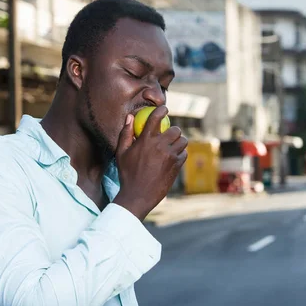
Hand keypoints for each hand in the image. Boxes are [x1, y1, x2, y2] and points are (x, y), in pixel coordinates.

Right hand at [113, 106, 187, 220]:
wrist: (138, 196)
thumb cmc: (127, 174)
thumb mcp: (121, 153)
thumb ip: (125, 133)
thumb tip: (130, 117)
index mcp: (146, 140)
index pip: (156, 118)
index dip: (162, 110)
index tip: (164, 109)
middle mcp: (160, 146)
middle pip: (175, 129)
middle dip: (173, 130)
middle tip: (168, 135)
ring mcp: (170, 156)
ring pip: (183, 141)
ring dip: (178, 142)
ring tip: (171, 147)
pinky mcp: (177, 166)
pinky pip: (184, 154)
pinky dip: (180, 154)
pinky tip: (172, 158)